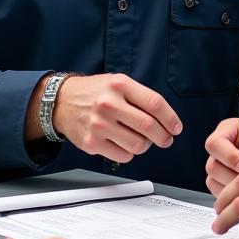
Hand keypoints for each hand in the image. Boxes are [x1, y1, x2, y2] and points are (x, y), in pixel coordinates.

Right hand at [52, 73, 182, 161]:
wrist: (62, 102)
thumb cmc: (95, 92)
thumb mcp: (118, 82)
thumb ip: (141, 97)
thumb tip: (166, 120)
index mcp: (119, 85)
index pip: (155, 104)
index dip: (171, 118)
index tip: (176, 127)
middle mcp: (109, 104)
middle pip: (149, 127)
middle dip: (164, 136)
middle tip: (166, 139)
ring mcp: (99, 125)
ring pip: (138, 145)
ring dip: (145, 146)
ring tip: (141, 140)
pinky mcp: (92, 143)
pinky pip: (123, 156)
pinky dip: (129, 153)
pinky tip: (124, 143)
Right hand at [204, 117, 238, 197]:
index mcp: (231, 130)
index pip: (215, 143)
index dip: (228, 156)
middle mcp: (222, 148)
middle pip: (212, 165)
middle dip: (233, 176)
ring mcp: (221, 167)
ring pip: (214, 181)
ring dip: (235, 188)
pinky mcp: (222, 184)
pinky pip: (220, 194)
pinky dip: (236, 197)